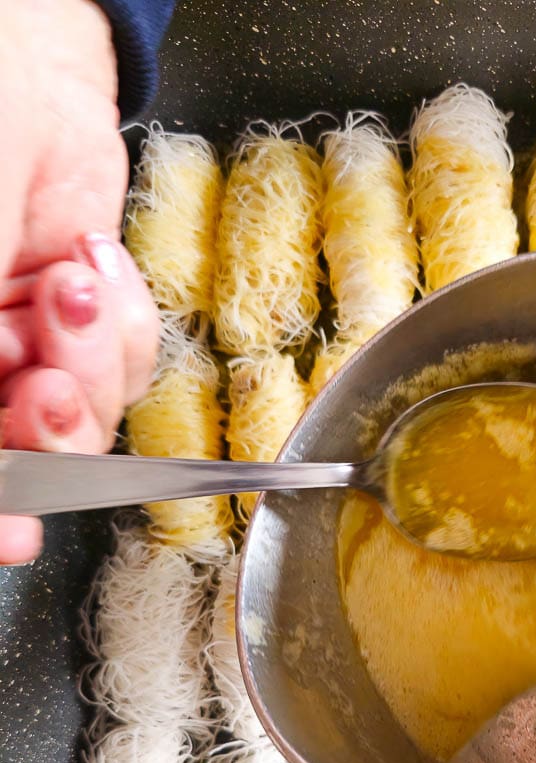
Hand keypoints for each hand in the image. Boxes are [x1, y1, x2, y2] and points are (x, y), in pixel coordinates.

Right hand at [0, 0, 158, 564]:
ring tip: (67, 290)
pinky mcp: (86, 330)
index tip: (13, 537)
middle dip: (47, 428)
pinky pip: (125, 370)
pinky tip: (84, 266)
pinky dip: (119, 326)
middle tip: (46, 381)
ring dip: (85, 366)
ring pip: (81, 424)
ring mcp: (23, 354)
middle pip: (23, 458)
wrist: (19, 55)